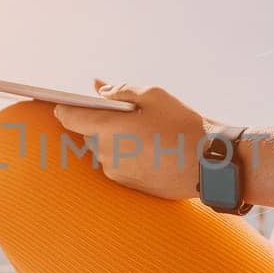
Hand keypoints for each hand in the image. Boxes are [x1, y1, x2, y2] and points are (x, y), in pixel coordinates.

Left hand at [52, 80, 211, 199]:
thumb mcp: (153, 95)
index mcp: (107, 129)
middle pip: (87, 133)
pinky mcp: (127, 185)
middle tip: (123, 113)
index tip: (64, 100)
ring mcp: (116, 172)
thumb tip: (97, 87)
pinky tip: (148, 147)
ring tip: (142, 130)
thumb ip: (120, 90)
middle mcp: (106, 154)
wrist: (209, 164)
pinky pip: (116, 164)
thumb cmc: (182, 125)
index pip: (67, 117)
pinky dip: (125, 153)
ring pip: (102, 149)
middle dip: (98, 121)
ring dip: (113, 138)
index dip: (64, 106)